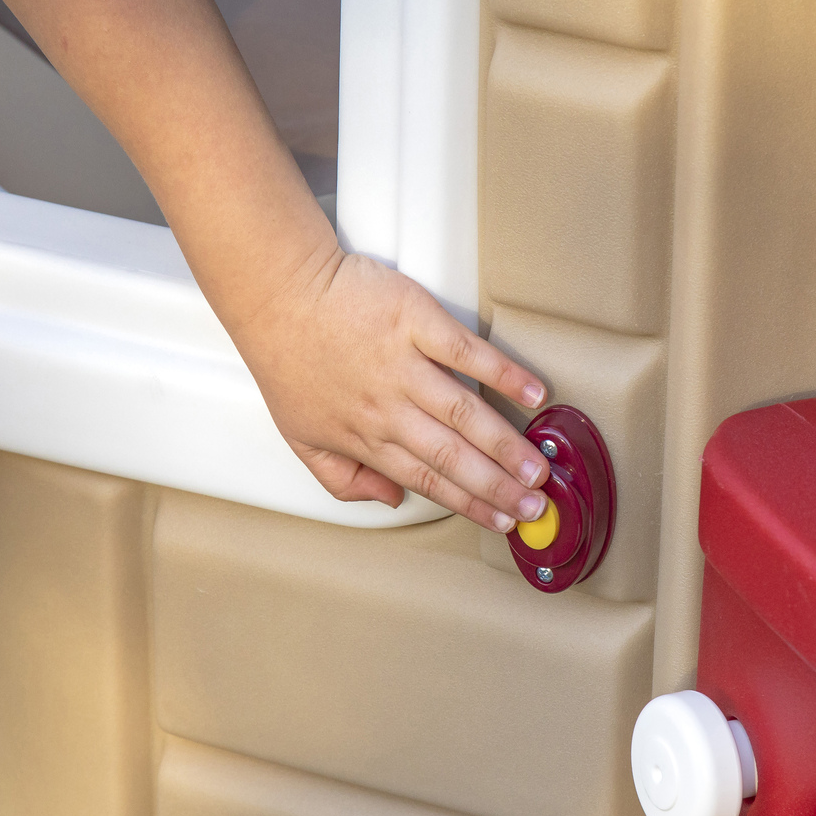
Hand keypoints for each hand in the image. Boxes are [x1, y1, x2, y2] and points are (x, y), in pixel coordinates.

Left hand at [231, 248, 551, 531]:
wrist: (278, 294)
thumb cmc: (288, 359)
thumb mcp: (300, 435)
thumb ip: (341, 477)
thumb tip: (388, 500)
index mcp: (365, 438)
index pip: (428, 481)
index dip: (469, 505)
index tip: (501, 521)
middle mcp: (388, 409)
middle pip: (454, 457)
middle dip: (499, 487)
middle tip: (534, 506)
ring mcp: (404, 366)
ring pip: (465, 416)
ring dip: (506, 446)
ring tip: (537, 467)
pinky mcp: (415, 322)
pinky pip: (467, 353)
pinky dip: (503, 373)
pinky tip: (532, 392)